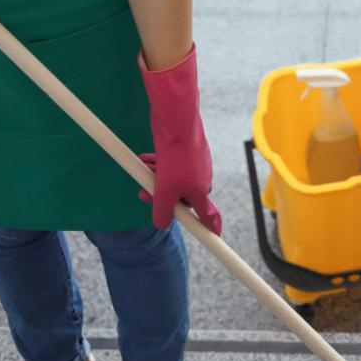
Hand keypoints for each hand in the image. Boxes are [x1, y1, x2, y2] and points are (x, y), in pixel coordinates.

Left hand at [138, 44, 221, 235]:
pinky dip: (159, 165)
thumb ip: (162, 212)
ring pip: (173, 180)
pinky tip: (145, 159)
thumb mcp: (164, 191)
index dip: (211, 228)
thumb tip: (161, 224)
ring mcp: (196, 165)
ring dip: (157, 179)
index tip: (216, 237)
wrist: (177, 123)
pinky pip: (172, 165)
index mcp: (201, 193)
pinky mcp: (188, 152)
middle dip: (162, 196)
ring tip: (144, 170)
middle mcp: (201, 180)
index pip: (209, 216)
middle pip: (182, 198)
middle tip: (144, 193)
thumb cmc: (175, 158)